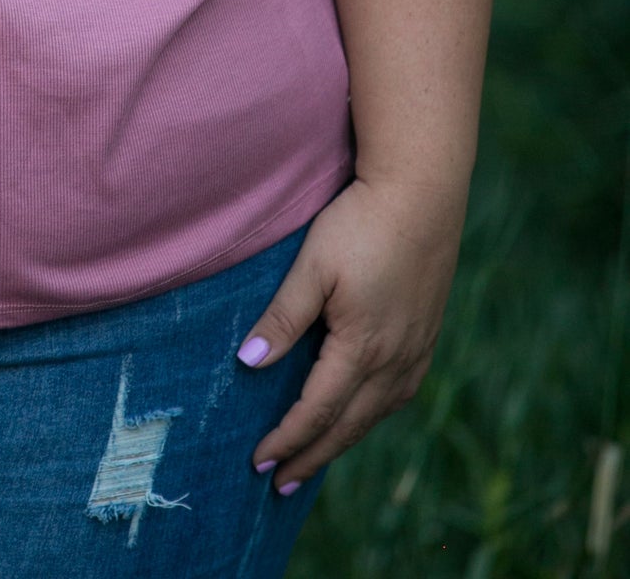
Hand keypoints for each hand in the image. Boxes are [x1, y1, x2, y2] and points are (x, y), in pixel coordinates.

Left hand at [237, 175, 465, 493]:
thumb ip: (283, 317)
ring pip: (375, 414)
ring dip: (342, 440)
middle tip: (280, 483)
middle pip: (347, 425)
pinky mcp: (426, 335)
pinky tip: (360, 413)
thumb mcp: (312, 266)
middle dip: (312, 455)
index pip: (317, 411)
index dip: (288, 439)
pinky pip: (396, 393)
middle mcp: (394, 360)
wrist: (422, 192)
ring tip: (314, 457)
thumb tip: (249, 363)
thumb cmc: (360, 223)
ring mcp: (416, 350)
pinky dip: (370, 414)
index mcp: (361, 348)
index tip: (259, 461)